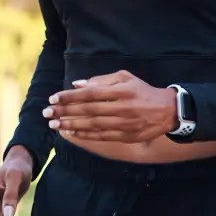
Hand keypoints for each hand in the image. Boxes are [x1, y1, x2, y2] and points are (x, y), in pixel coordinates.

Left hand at [45, 70, 178, 143]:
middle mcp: (122, 107)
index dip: (70, 97)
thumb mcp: (126, 78)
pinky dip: (84, 135)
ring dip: (71, 125)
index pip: (90, 93)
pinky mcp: (126, 136)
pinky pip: (101, 136)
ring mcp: (124, 124)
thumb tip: (78, 84)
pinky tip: (71, 134)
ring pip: (92, 125)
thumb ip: (102, 80)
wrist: (168, 111)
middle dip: (65, 112)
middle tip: (47, 113)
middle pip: (88, 110)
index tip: (54, 98)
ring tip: (54, 124)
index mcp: (122, 90)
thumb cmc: (143, 91)